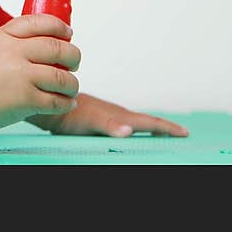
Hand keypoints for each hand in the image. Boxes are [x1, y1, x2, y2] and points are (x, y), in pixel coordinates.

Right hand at [0, 13, 80, 133]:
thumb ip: (18, 38)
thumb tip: (52, 39)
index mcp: (6, 36)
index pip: (42, 22)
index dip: (60, 27)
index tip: (67, 34)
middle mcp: (15, 53)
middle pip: (59, 49)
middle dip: (73, 57)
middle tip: (73, 63)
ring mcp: (22, 77)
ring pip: (63, 78)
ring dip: (72, 84)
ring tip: (69, 87)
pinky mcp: (26, 100)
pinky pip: (58, 101)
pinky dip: (66, 103)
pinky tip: (64, 102)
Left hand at [26, 92, 188, 136]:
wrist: (47, 99)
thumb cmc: (66, 113)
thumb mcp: (91, 121)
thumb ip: (111, 125)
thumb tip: (129, 130)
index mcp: (118, 115)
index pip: (148, 123)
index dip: (166, 128)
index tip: (184, 132)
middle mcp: (114, 113)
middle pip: (143, 121)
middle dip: (162, 127)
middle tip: (181, 132)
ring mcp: (105, 113)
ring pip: (131, 119)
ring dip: (148, 125)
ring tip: (162, 131)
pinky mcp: (95, 115)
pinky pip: (118, 120)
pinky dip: (130, 124)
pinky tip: (129, 129)